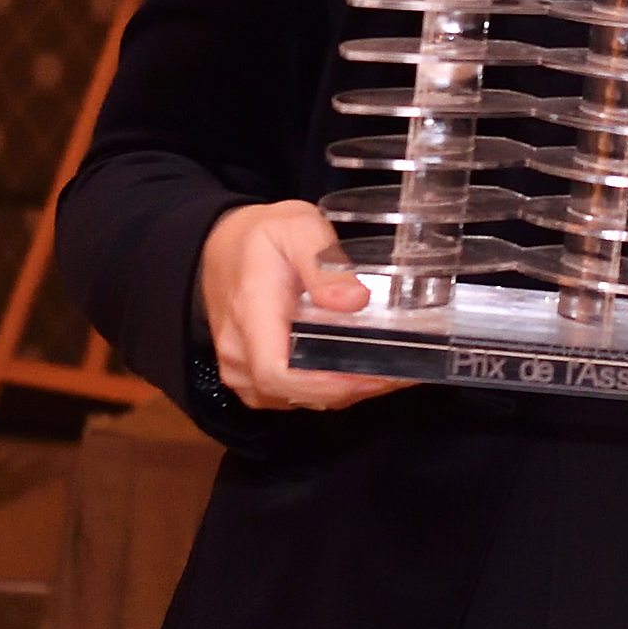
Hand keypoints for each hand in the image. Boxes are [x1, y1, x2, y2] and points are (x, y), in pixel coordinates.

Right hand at [196, 200, 407, 411]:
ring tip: (392, 372)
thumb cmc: (261, 235)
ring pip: (295, 399)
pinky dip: (328, 390)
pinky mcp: (251, 374)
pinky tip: (361, 373)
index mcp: (250, 314)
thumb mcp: (296, 228)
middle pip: (294, 393)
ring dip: (344, 392)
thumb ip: (322, 263)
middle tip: (402, 372)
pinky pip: (290, 395)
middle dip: (351, 389)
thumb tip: (355, 300)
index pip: (277, 373)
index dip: (327, 384)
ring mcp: (241, 368)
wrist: (225, 244)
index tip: (373, 373)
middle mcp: (239, 351)